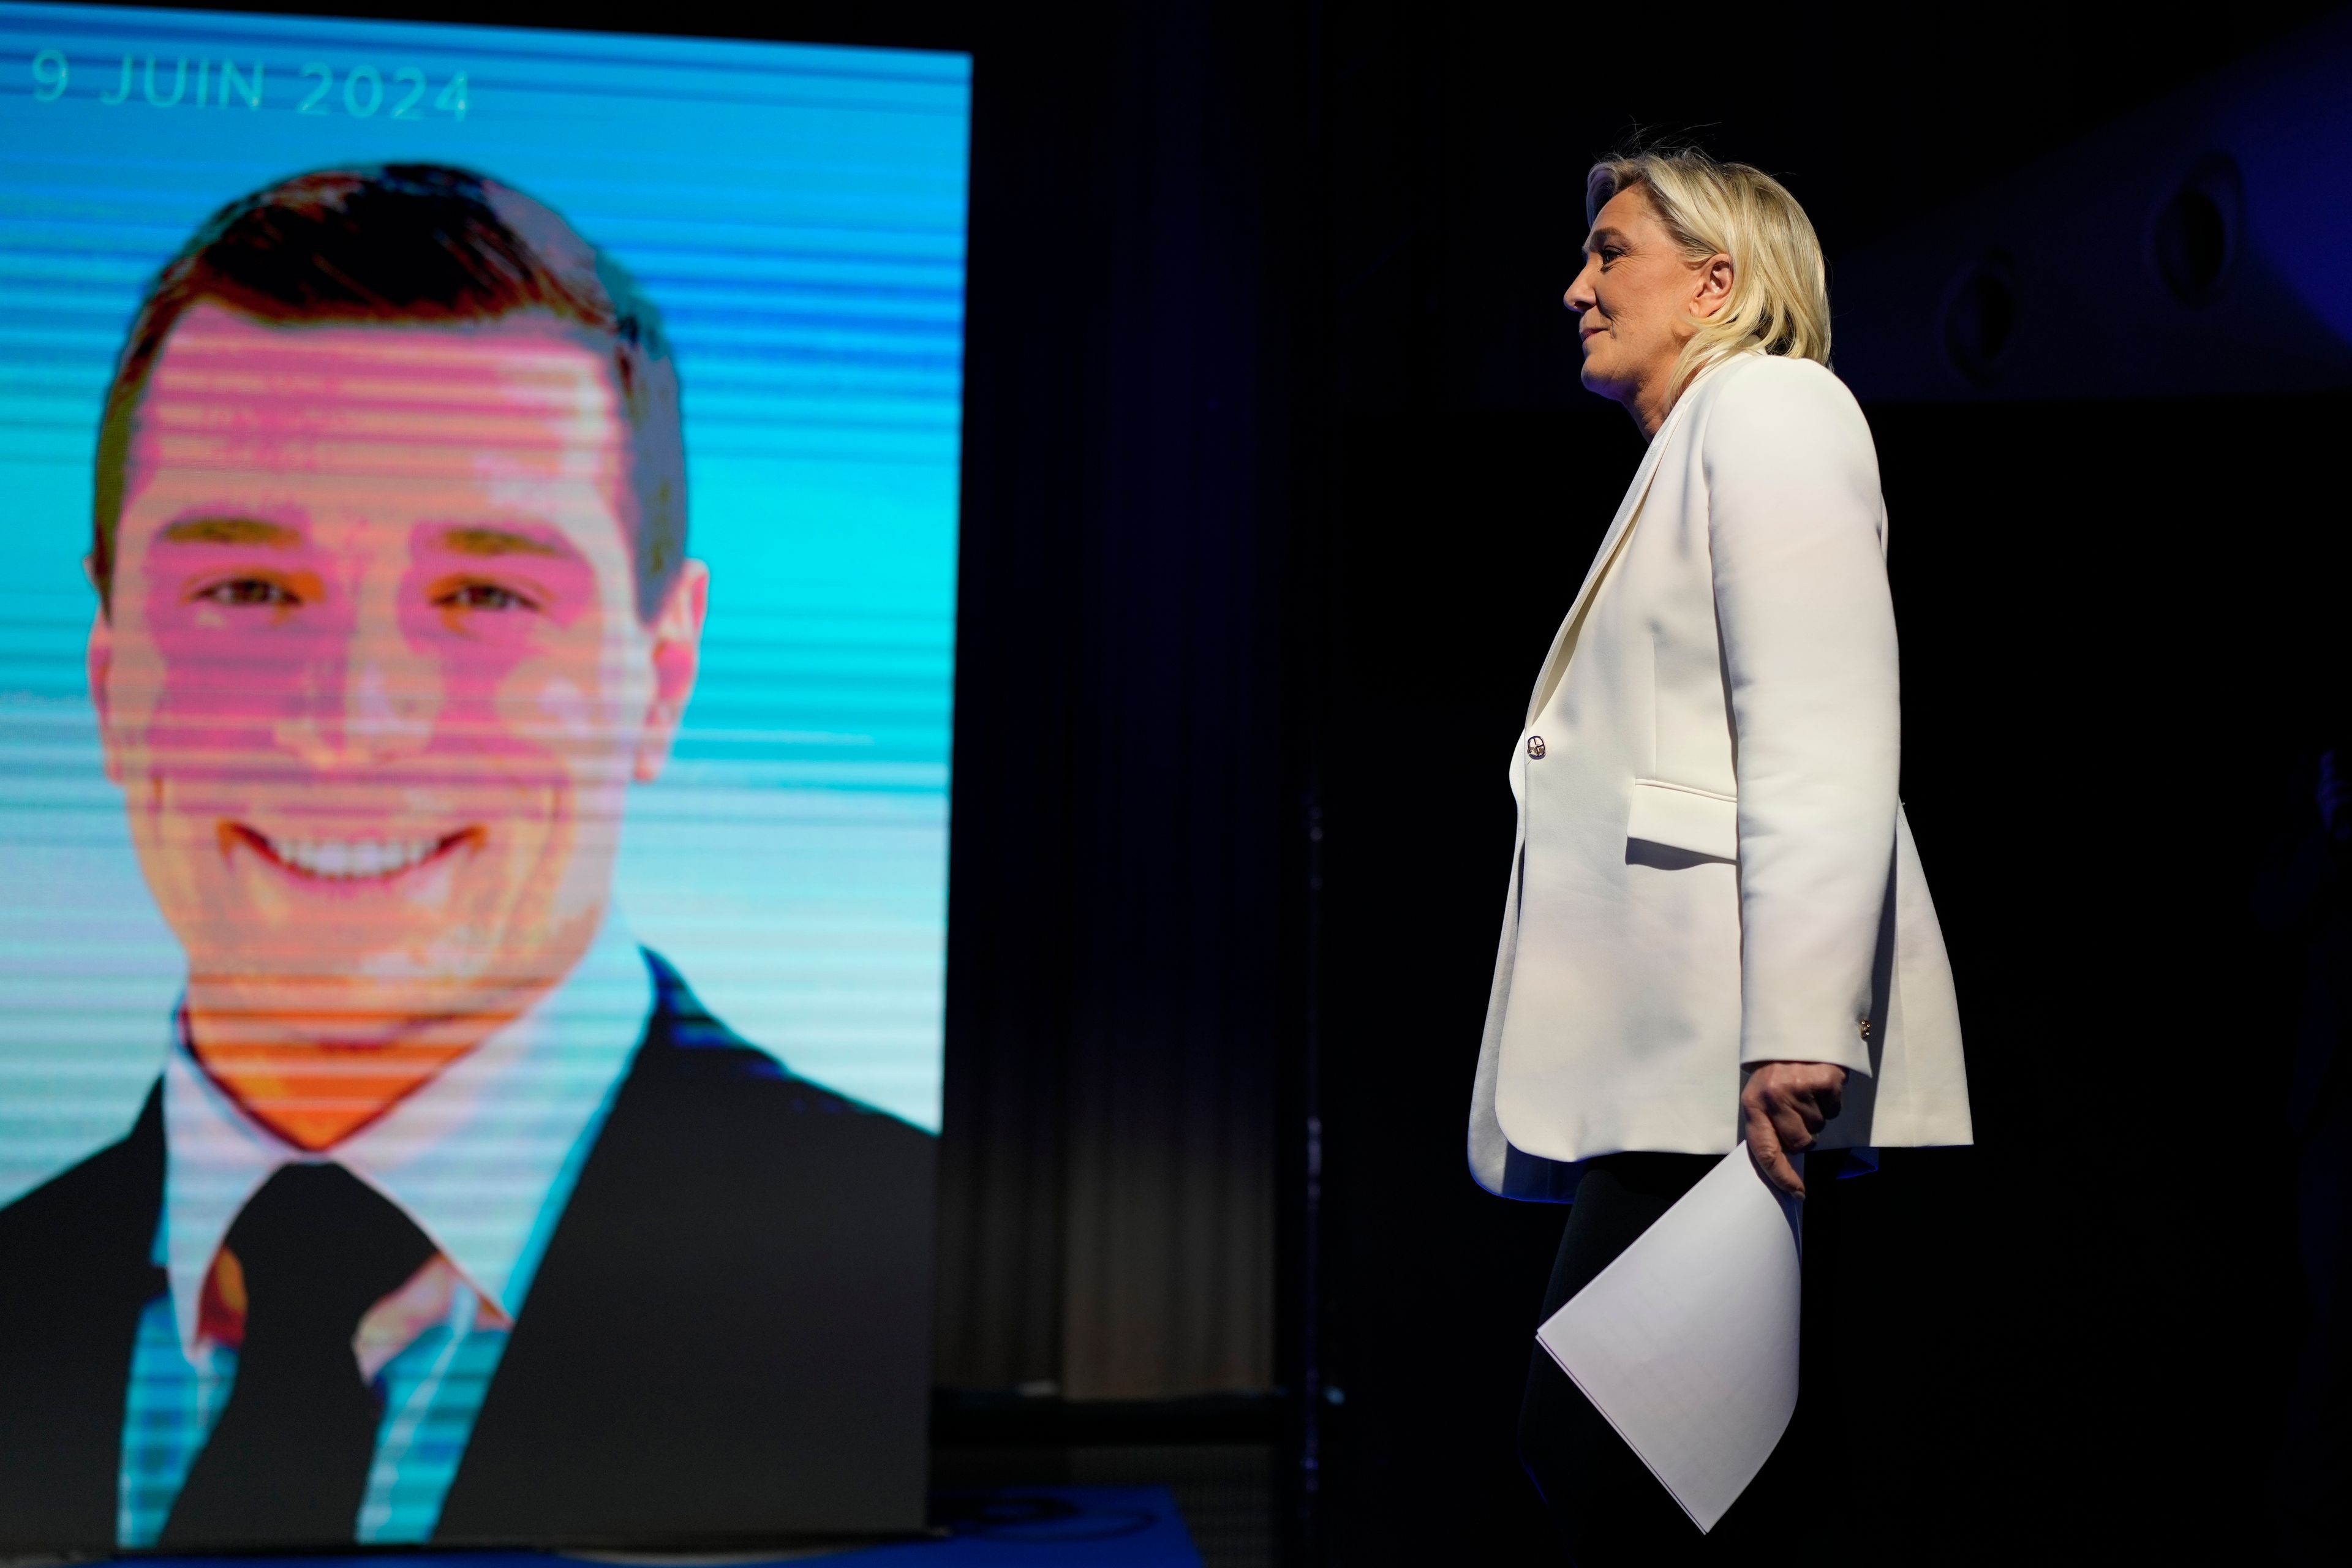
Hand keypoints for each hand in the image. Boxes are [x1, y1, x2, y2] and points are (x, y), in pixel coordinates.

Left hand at [1742, 1060, 1846, 1199]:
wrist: (1798, 1033)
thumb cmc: (1777, 1073)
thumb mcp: (1762, 1097)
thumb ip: (1768, 1127)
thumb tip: (1782, 1165)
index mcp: (1753, 1104)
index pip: (1765, 1151)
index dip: (1781, 1176)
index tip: (1796, 1192)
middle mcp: (1774, 1097)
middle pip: (1800, 1143)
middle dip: (1804, 1136)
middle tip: (1798, 1112)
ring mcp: (1800, 1088)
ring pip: (1819, 1127)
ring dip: (1816, 1116)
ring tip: (1807, 1094)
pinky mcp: (1825, 1081)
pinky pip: (1833, 1110)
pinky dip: (1830, 1103)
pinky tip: (1819, 1086)